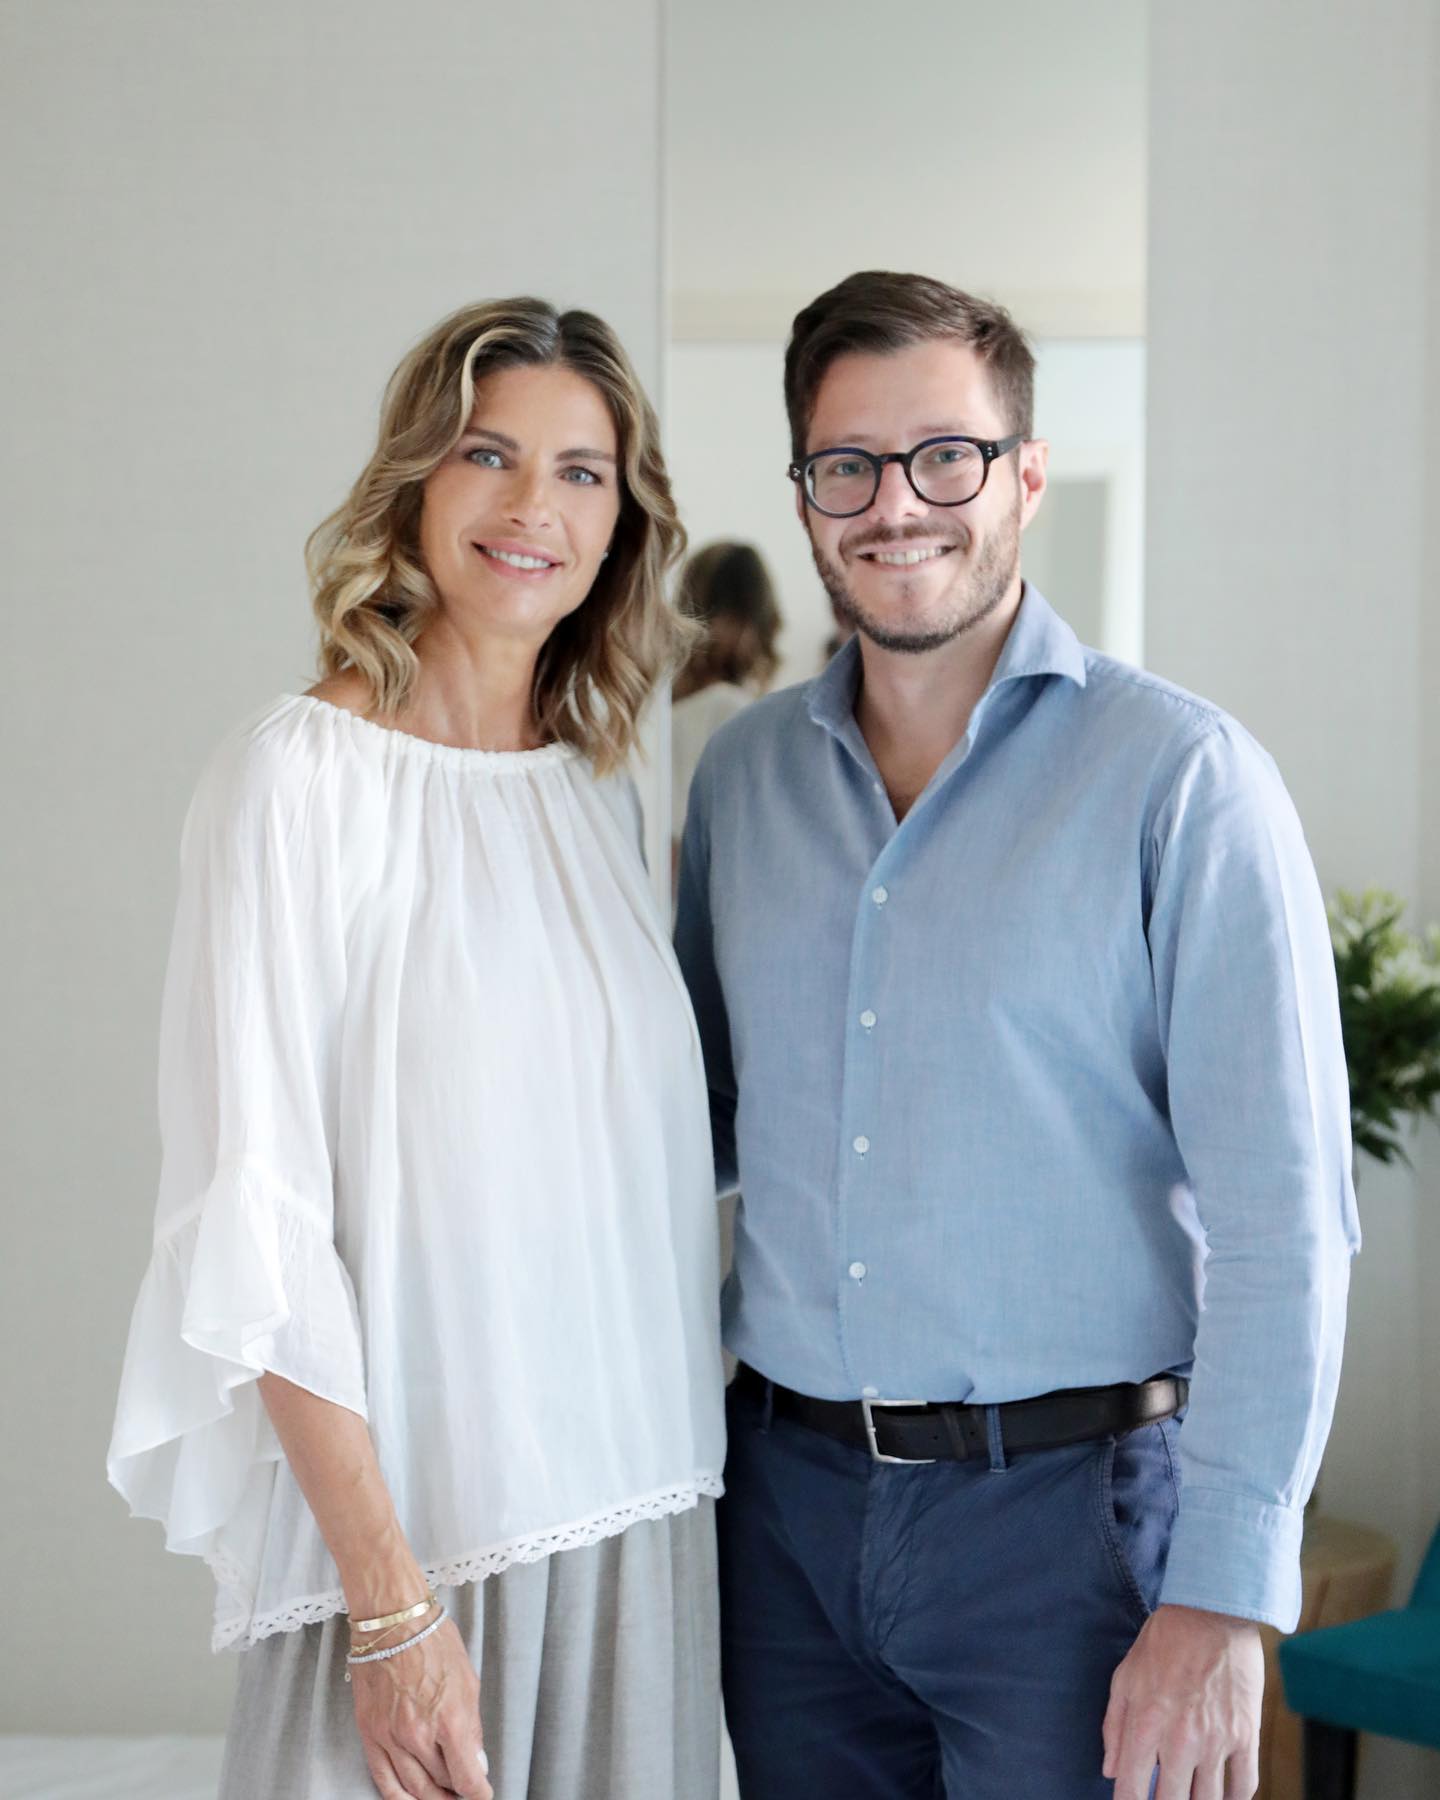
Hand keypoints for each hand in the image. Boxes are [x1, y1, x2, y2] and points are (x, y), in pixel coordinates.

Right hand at [350, 1612, 492, 1799]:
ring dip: (432, 1798)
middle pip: (441, 1783)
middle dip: (456, 1792)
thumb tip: (476, 1761)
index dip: (479, 1792)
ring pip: (414, 1788)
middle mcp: (419, 1735)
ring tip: (443, 1797)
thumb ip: (472, 1727)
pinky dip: (399, 1798)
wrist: (392, 1620)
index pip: (467, 1777)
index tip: (483, 1794)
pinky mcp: (370, 1734)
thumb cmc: (433, 1641)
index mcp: (450, 1720)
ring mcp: (391, 1737)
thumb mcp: (469, 1681)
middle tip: (464, 1790)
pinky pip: (383, 1780)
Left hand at [1102, 1603, 1262, 1799]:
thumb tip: (1109, 1771)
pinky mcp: (1246, 1735)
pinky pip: (1244, 1787)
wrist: (1212, 1613)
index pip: (1131, 1790)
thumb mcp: (1125, 1677)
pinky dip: (1233, 1799)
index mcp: (1146, 1724)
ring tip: (1190, 1795)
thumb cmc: (1163, 1643)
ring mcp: (1217, 1740)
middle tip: (1164, 1796)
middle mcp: (1181, 1739)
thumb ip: (1114, 1728)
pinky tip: (1222, 1796)